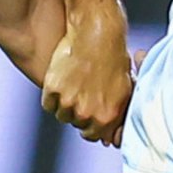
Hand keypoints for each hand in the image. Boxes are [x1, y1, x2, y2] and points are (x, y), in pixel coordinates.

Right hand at [41, 10, 133, 144]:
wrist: (96, 32)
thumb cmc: (114, 58)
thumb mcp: (124, 90)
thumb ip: (116, 115)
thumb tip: (109, 139)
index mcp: (107, 116)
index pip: (93, 136)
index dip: (90, 125)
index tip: (88, 114)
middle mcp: (87, 113)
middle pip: (76, 124)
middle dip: (79, 112)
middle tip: (82, 92)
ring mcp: (69, 102)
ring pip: (61, 115)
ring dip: (65, 104)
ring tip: (74, 84)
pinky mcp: (53, 90)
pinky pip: (48, 104)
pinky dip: (53, 96)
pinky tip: (63, 81)